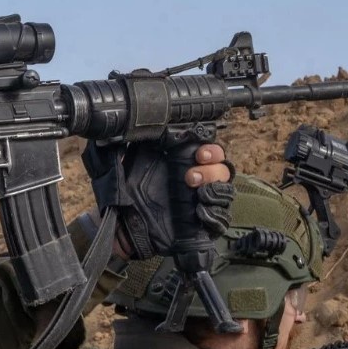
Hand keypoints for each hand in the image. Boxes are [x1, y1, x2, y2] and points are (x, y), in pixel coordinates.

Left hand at [82, 140, 234, 259]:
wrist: (121, 222)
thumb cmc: (127, 191)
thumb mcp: (132, 160)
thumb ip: (138, 141)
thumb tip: (138, 123)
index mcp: (186, 163)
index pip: (213, 152)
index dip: (212, 150)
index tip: (199, 153)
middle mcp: (198, 182)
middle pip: (223, 170)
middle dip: (213, 170)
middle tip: (190, 176)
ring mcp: (202, 203)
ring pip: (225, 193)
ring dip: (215, 190)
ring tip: (197, 194)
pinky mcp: (202, 225)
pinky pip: (221, 219)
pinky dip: (215, 214)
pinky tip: (200, 211)